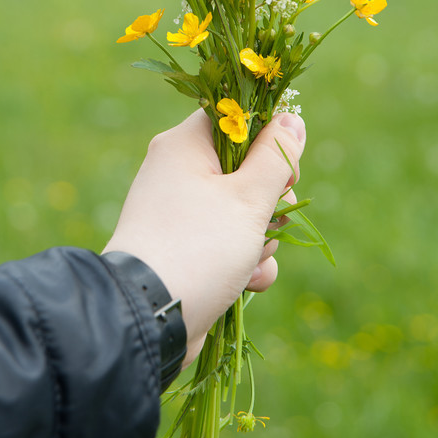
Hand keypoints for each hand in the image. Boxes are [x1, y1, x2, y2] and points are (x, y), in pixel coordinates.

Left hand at [103, 109, 305, 361]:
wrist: (147, 318)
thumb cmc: (199, 247)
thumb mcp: (248, 198)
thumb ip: (276, 156)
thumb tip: (291, 119)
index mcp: (184, 146)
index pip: (235, 118)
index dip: (268, 141)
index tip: (285, 172)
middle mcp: (176, 173)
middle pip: (244, 169)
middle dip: (270, 201)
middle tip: (271, 217)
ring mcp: (178, 213)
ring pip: (241, 212)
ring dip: (260, 239)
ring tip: (251, 259)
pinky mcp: (183, 249)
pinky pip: (226, 243)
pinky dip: (243, 262)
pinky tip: (248, 282)